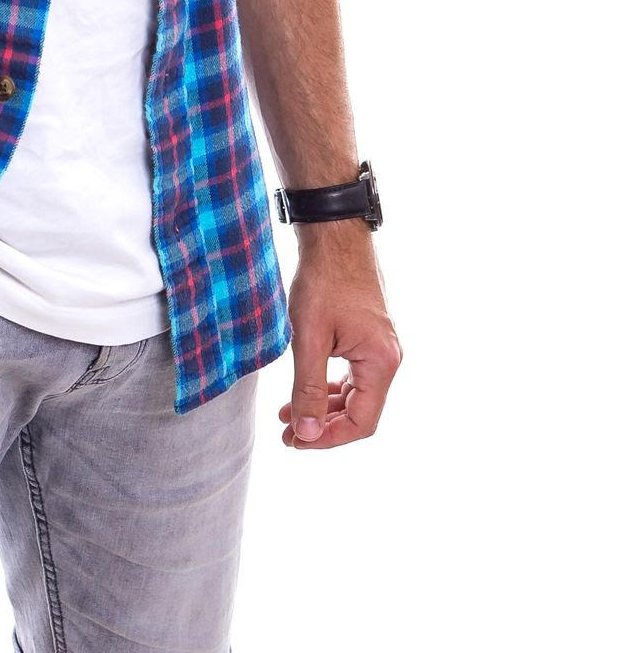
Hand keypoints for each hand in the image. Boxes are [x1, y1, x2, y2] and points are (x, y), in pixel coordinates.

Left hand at [278, 225, 401, 448]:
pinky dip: (328, 385)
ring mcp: (379, 346)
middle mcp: (387, 358)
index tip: (297, 441)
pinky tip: (304, 388)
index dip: (328, 438)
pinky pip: (352, 373)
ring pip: (355, 393)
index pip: (361, 422)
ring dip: (323, 406)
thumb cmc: (323, 280)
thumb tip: (306, 433)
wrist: (333, 234)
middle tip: (288, 434)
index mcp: (381, 362)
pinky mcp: (367, 335)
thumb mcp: (309, 338)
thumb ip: (308, 388)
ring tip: (288, 413)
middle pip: (360, 411)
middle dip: (322, 425)